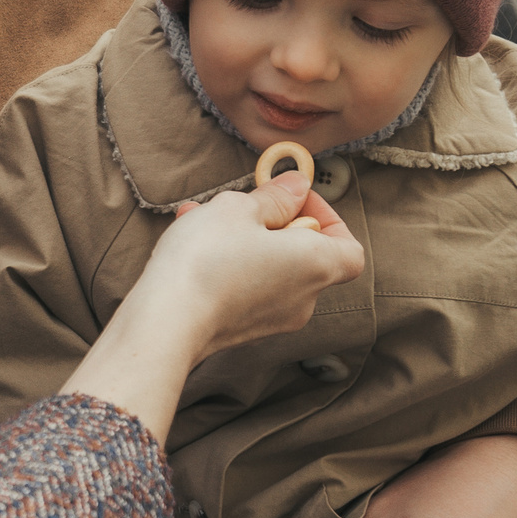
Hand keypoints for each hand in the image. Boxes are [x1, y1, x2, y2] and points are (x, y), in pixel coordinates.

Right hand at [157, 169, 363, 357]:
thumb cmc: (207, 261)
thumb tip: (296, 186)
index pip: (350, 248)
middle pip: (306, 256)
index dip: (329, 219)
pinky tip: (192, 247)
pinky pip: (246, 289)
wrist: (166, 322)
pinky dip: (229, 266)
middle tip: (243, 206)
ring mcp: (273, 319)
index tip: (294, 200)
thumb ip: (274, 196)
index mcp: (317, 265)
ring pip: (270, 270)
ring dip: (244, 241)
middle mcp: (304, 298)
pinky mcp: (242, 330)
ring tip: (203, 219)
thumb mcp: (238, 208)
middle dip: (274, 225)